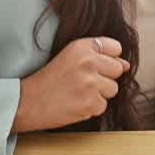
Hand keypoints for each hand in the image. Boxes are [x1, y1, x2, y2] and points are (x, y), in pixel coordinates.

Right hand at [12, 36, 130, 132]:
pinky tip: (75, 104)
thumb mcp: (70, 58)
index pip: (116, 48)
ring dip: (99, 94)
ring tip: (78, 93)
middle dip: (105, 78)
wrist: (27, 102)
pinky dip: (91, 108)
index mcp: (82, 46)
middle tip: (82, 82)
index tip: (94, 67)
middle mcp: (88, 62)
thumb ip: (99, 57)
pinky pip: (103, 106)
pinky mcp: (90, 103)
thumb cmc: (48, 80)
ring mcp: (90, 83)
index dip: (108, 59)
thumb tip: (127, 65)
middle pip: (117, 70)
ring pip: (113, 89)